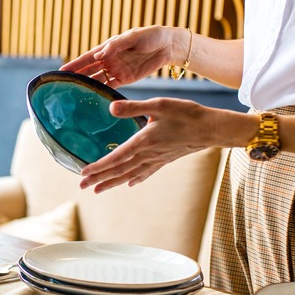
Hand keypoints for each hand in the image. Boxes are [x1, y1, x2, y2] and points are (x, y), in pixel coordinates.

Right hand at [60, 26, 181, 88]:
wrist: (168, 46)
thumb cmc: (150, 36)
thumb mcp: (133, 37)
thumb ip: (115, 46)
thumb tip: (99, 55)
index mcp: (109, 47)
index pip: (88, 57)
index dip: (75, 64)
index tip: (62, 71)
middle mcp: (110, 59)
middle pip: (90, 70)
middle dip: (77, 77)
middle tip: (64, 87)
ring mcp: (117, 70)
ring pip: (98, 79)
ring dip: (88, 86)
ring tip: (75, 95)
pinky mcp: (126, 79)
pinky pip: (111, 87)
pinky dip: (102, 92)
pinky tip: (94, 98)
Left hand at [79, 97, 228, 192]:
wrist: (211, 128)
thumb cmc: (186, 114)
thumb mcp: (159, 105)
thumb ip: (133, 108)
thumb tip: (110, 109)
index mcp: (143, 141)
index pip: (115, 157)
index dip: (98, 166)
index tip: (83, 173)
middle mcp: (147, 155)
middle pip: (119, 170)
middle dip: (99, 179)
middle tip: (83, 187)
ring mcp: (157, 160)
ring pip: (130, 175)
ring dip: (112, 182)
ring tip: (97, 190)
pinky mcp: (165, 160)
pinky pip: (146, 173)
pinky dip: (135, 179)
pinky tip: (129, 184)